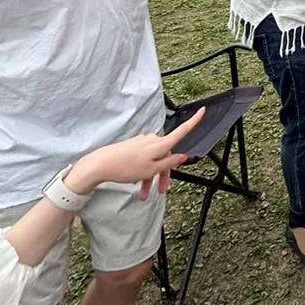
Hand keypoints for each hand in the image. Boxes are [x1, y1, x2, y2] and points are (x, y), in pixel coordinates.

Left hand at [65, 109, 205, 199]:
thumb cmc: (125, 167)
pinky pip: (144, 160)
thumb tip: (182, 156)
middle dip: (165, 174)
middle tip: (162, 191)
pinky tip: (137, 184)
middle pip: (166, 155)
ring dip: (152, 177)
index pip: (181, 131)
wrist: (101, 165)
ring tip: (144, 193)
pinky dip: (143, 172)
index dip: (194, 121)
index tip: (202, 110)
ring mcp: (142, 143)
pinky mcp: (134, 147)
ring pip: (154, 160)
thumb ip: (169, 163)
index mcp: (160, 144)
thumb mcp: (151, 170)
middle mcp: (152, 140)